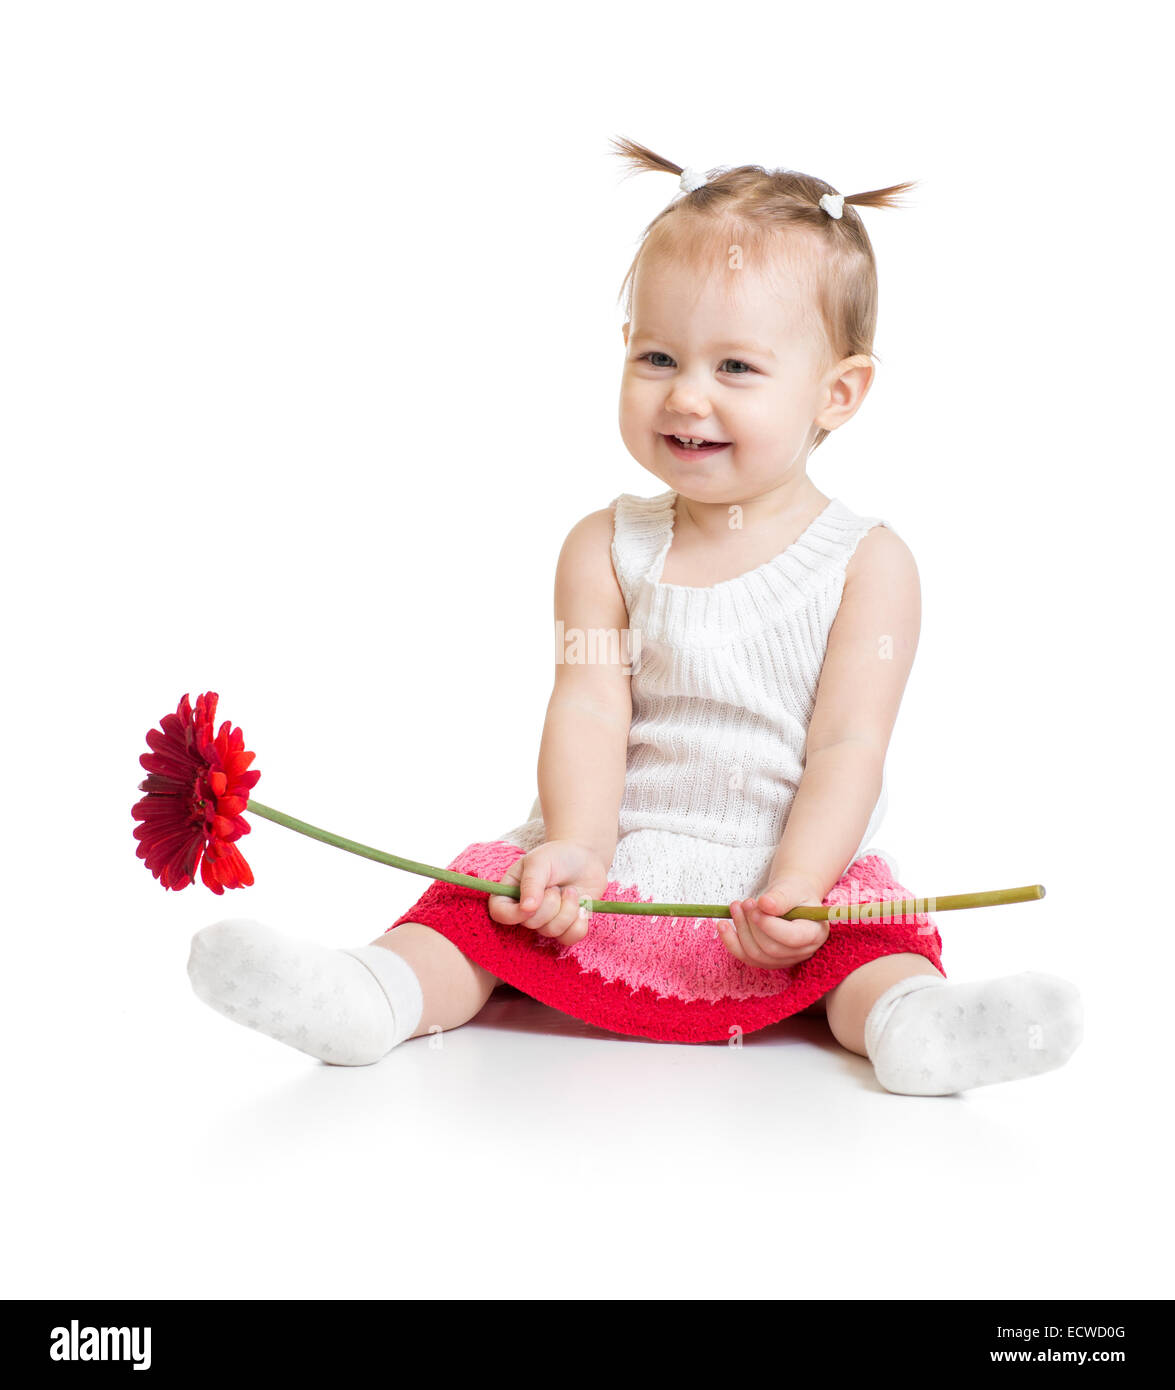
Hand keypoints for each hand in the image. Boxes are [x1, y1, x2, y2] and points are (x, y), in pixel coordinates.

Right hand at [487, 839, 607, 945]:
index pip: (500, 914)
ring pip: (552, 931)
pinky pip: (570, 938)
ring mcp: (546, 921)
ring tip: (571, 891)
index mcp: (511, 892)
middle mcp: (525, 911)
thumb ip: (531, 882)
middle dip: (550, 904)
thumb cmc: (557, 856)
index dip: (514, 915)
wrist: (585, 859)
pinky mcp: (566, 928)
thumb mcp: (540, 861)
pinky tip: (582, 907)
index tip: (531, 905)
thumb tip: (527, 908)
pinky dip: (580, 922)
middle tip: (556, 886)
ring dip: (567, 909)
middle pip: (530, 924)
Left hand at [718, 874, 828, 968]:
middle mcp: (803, 951)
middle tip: (745, 902)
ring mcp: (785, 959)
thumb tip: (765, 904)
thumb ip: (781, 897)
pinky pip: (746, 957)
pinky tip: (722, 925)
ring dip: (741, 930)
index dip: (771, 925)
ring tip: (735, 906)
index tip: (756, 905)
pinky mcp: (768, 961)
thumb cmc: (794, 892)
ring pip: (756, 955)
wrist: (791, 899)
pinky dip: (731, 941)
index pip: (793, 938)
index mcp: (816, 933)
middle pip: (771, 948)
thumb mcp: (792, 888)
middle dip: (752, 925)